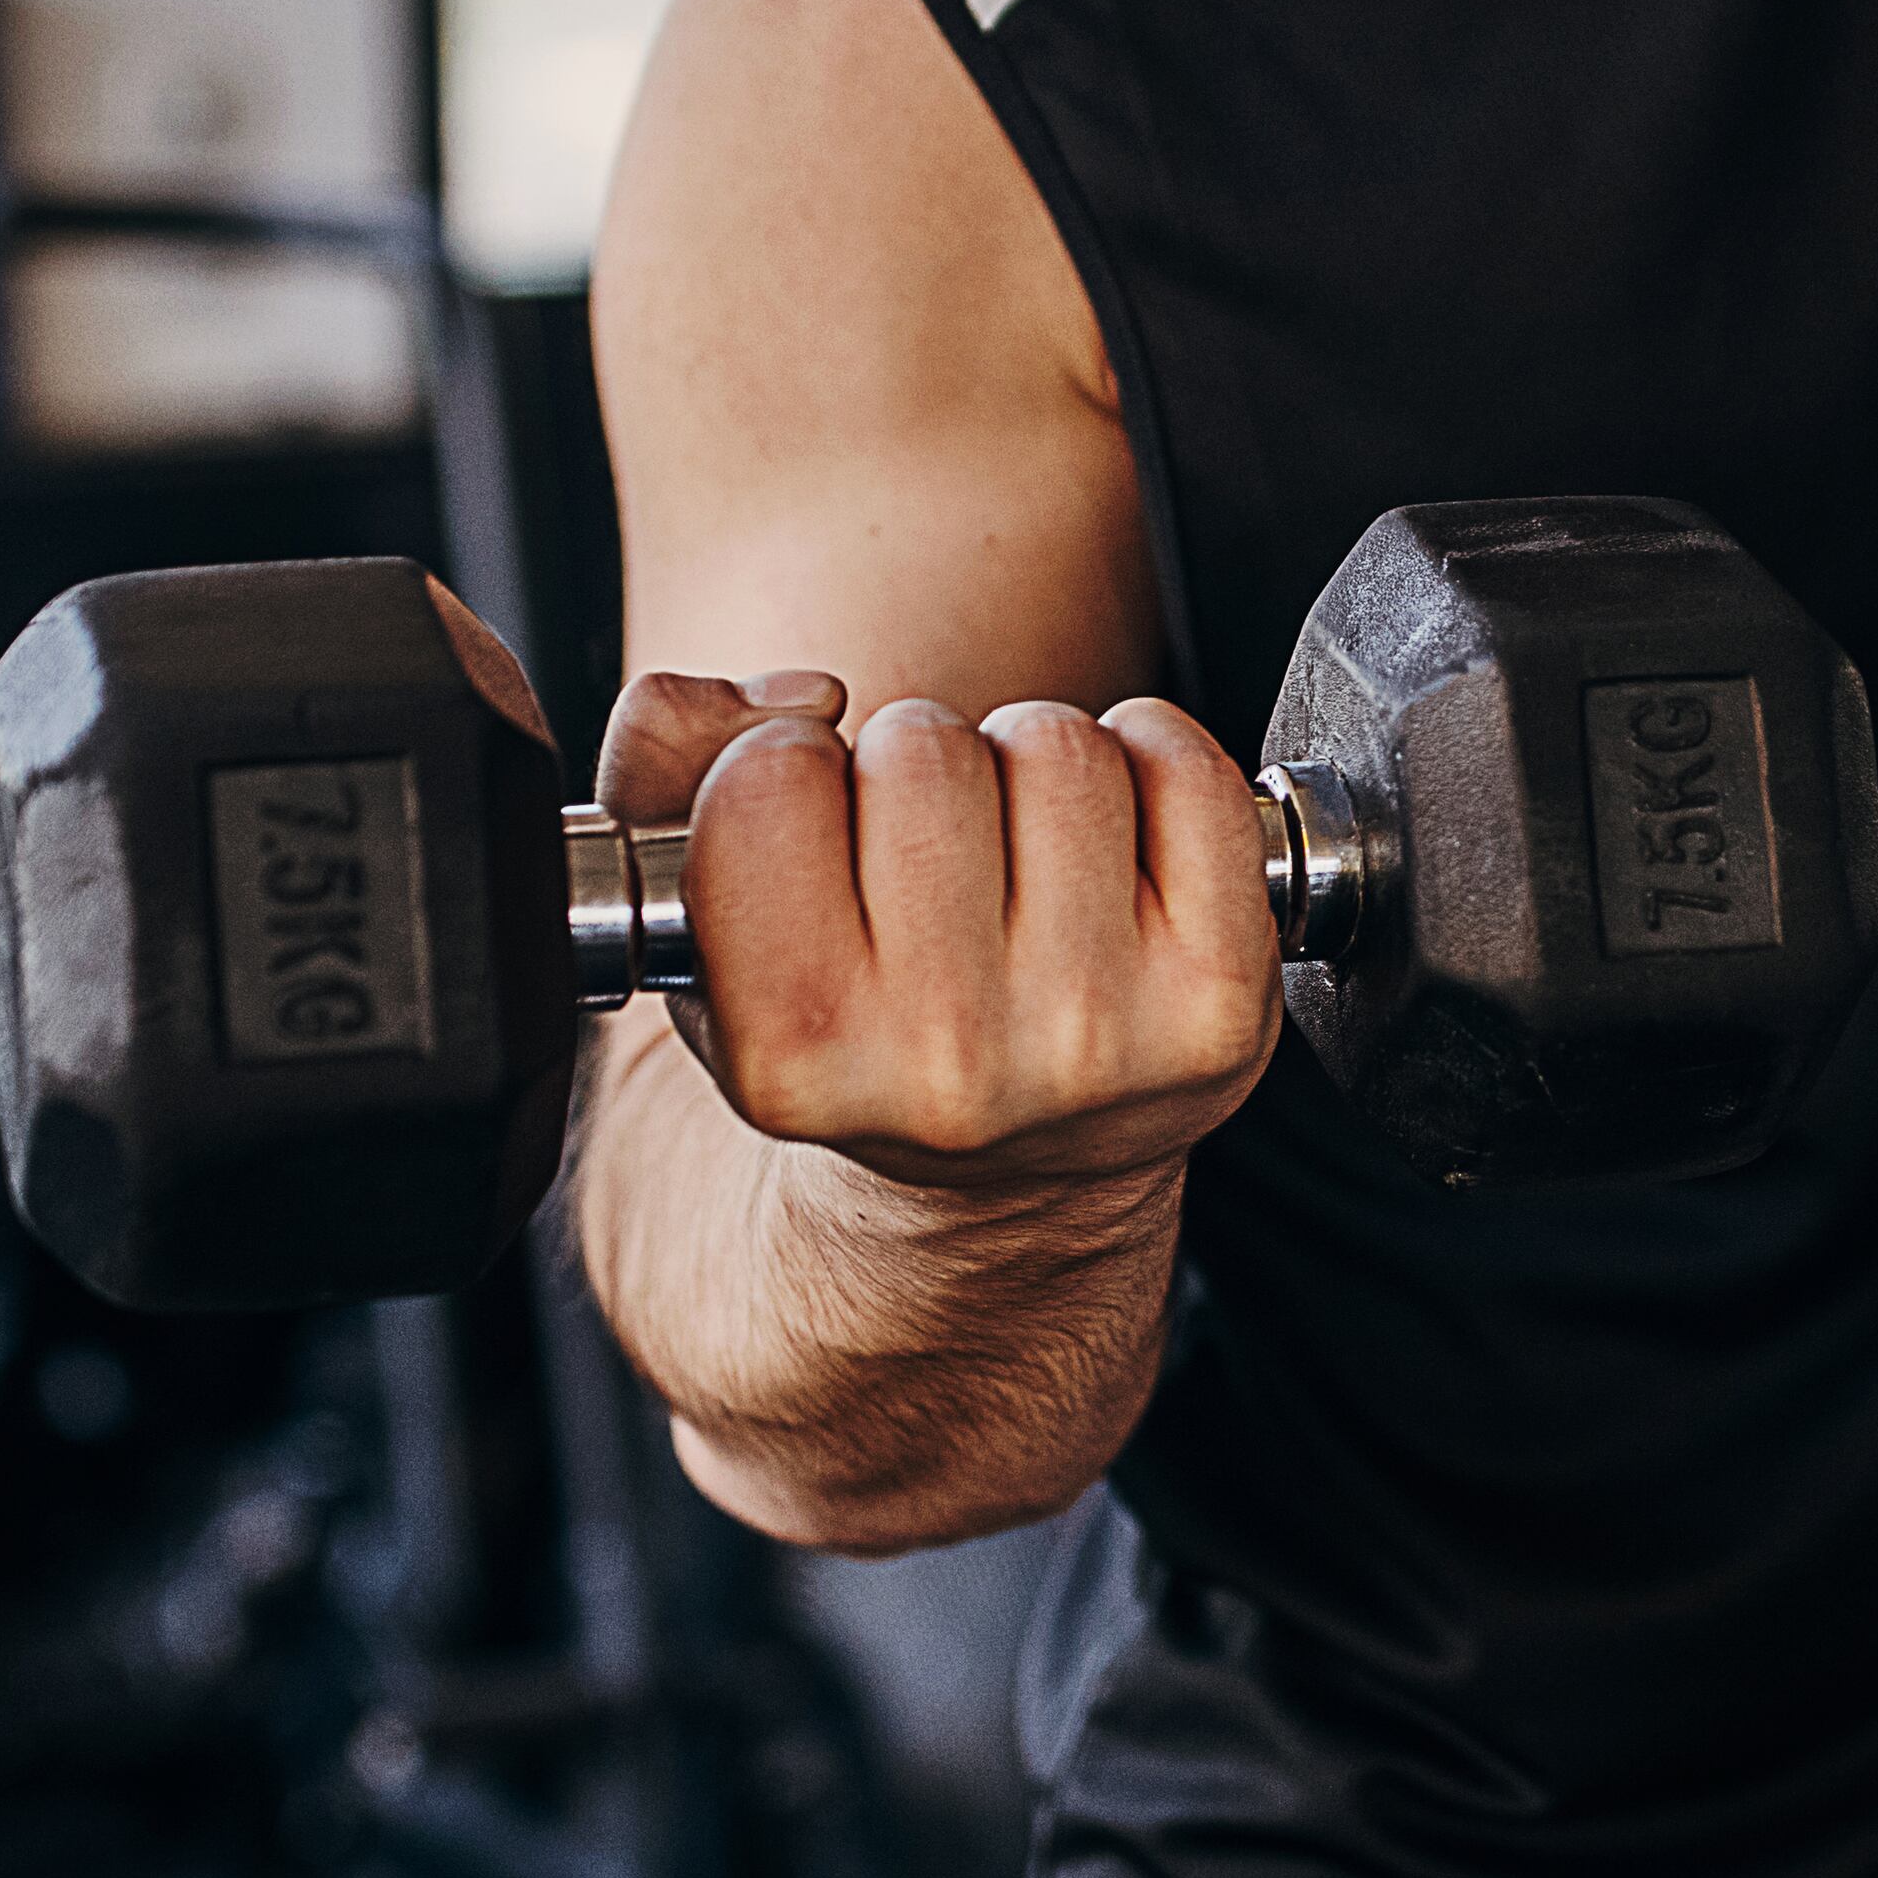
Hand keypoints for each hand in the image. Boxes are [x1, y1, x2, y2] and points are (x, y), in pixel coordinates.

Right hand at [592, 670, 1283, 1196]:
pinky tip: (1110, 848)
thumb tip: (795, 699)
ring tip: (1009, 860)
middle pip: (922, 747)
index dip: (785, 772)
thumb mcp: (697, 920)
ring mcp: (1096, 1040)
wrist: (996, 1178)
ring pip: (1055, 745)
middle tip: (920, 860)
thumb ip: (659, 764)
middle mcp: (947, 1064)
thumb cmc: (845, 1019)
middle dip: (914, 767)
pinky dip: (1153, 766)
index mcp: (792, 1052)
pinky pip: (1188, 772)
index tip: (806, 832)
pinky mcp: (1218, 1007)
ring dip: (1028, 766)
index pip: (772, 778)